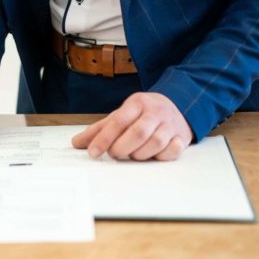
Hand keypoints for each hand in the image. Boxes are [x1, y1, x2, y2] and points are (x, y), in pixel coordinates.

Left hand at [72, 93, 192, 160]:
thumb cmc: (143, 114)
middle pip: (138, 132)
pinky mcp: (182, 137)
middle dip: (122, 148)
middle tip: (114, 154)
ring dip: (140, 154)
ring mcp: (170, 124)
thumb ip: (99, 130)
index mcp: (136, 103)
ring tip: (133, 154)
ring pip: (156, 142)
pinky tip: (156, 154)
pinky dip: (164, 154)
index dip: (104, 138)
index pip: (118, 121)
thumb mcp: (121, 116)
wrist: (178, 106)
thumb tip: (76, 143)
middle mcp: (155, 112)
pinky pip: (174, 149)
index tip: (93, 152)